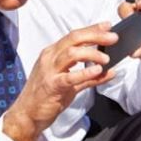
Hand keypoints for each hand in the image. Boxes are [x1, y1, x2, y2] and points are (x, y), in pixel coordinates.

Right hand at [3, 22, 117, 140]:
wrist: (27, 114)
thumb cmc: (47, 97)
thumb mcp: (69, 83)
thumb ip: (89, 77)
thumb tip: (109, 71)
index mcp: (53, 53)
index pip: (74, 36)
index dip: (92, 29)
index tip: (108, 26)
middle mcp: (50, 58)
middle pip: (74, 39)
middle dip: (95, 36)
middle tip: (113, 37)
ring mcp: (50, 71)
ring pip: (72, 53)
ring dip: (92, 54)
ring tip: (106, 58)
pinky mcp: (52, 86)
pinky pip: (70, 77)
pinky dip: (85, 72)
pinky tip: (98, 71)